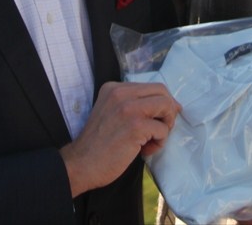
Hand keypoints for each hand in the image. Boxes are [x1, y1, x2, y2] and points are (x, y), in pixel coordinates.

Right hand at [60, 81, 179, 196]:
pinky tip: (144, 150)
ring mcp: (128, 108)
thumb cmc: (98, 144)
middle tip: (160, 130)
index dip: (163, 103)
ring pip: (166, 106)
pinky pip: (163, 129)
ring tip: (151, 140)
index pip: (151, 86)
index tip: (163, 118)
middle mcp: (121, 93)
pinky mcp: (135, 126)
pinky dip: (159, 142)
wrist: (81, 164)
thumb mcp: (112, 113)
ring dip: (166, 126)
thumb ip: (133, 105)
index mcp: (114, 88)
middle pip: (162, 91)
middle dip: (168, 111)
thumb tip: (170, 105)